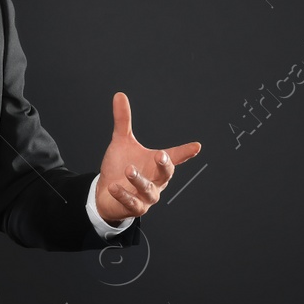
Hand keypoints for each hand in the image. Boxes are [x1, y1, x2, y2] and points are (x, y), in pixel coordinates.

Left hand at [94, 91, 201, 223]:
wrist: (106, 194)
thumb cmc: (120, 167)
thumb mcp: (121, 142)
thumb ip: (123, 121)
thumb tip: (119, 95)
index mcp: (156, 164)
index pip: (175, 156)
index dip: (185, 152)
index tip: (196, 146)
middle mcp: (155, 180)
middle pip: (166, 174)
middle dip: (165, 165)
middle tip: (160, 155)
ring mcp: (146, 196)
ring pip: (149, 190)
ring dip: (139, 180)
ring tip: (129, 170)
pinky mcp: (134, 207)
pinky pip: (131, 202)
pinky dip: (124, 194)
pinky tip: (114, 186)